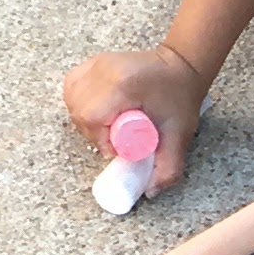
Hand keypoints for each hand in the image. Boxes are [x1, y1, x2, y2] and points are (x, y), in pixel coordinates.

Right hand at [62, 44, 203, 193]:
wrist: (181, 66)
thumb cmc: (180, 97)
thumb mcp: (179, 135)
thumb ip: (168, 168)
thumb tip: (148, 192)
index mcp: (124, 85)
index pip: (92, 117)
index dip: (101, 139)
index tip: (119, 147)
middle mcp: (105, 70)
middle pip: (80, 111)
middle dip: (93, 132)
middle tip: (115, 138)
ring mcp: (97, 63)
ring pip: (72, 99)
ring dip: (85, 118)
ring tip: (107, 123)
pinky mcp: (93, 62)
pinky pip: (73, 86)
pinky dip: (79, 101)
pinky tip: (96, 109)